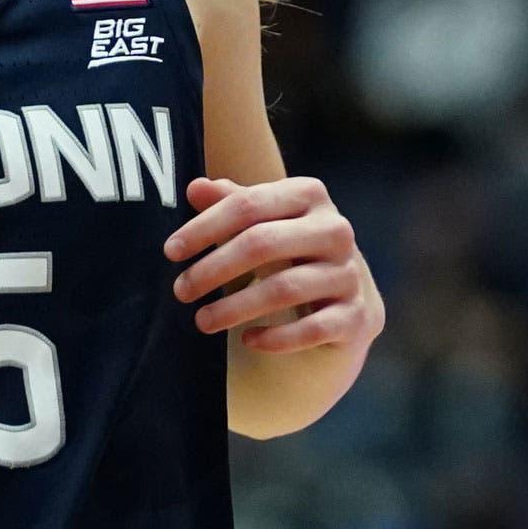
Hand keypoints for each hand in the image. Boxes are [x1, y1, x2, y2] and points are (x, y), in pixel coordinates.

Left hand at [164, 176, 377, 351]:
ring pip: (283, 288)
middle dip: (213, 269)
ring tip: (202, 321)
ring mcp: (349, 273)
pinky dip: (275, 338)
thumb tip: (194, 188)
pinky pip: (311, 329)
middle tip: (181, 290)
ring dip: (235, 308)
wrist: (344, 290)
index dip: (204, 227)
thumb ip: (232, 202)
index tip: (170, 252)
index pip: (247, 205)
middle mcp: (335, 230)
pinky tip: (247, 340)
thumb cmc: (289, 244)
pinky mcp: (356, 315)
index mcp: (310, 195)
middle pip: (262, 244)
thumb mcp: (263, 218)